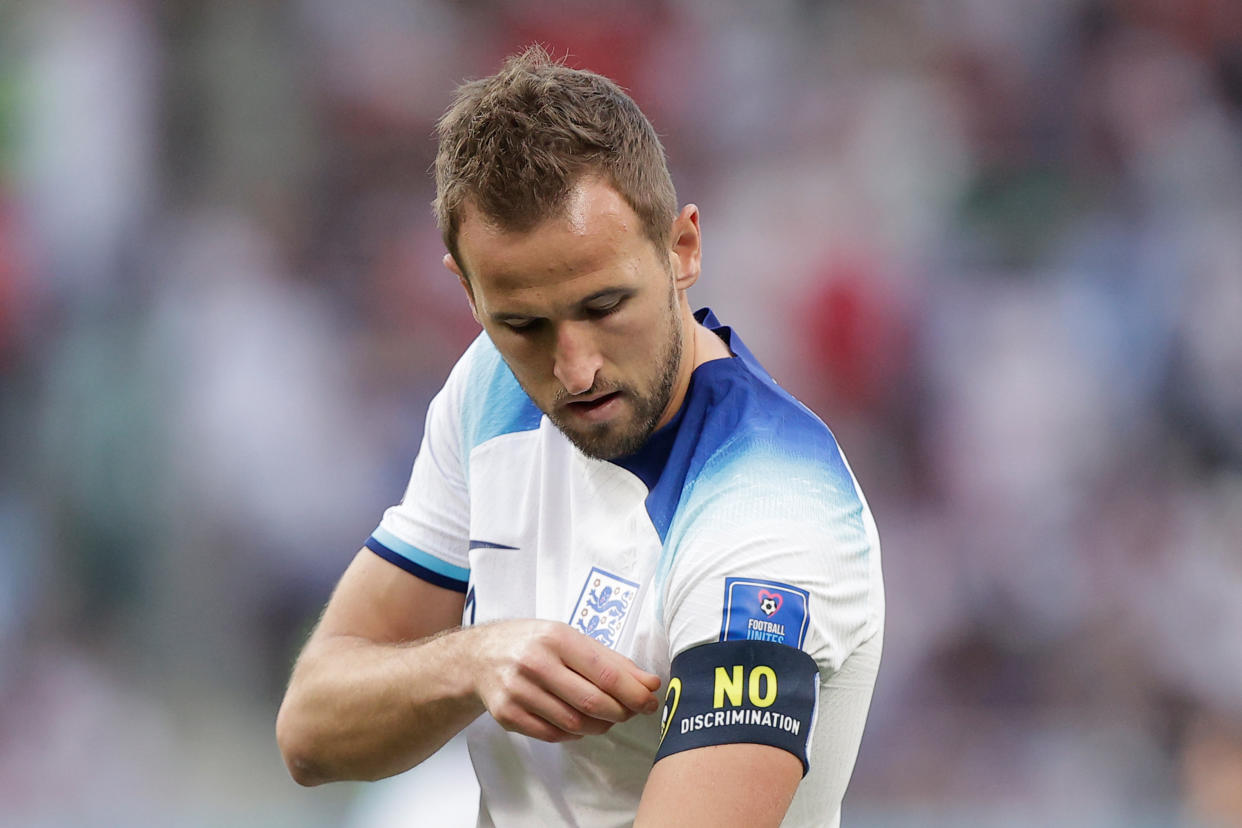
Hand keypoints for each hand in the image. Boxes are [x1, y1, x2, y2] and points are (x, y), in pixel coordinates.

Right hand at [467, 620, 660, 742]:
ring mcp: (518, 691)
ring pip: (573, 723)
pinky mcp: (507, 715)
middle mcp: (534, 663)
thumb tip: (650, 684)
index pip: (604, 673)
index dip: (633, 693)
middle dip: (620, 712)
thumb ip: (611, 661)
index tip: (651, 701)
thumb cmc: (533, 644)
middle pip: (591, 702)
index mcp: (556, 638)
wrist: (479, 656)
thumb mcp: (570, 639)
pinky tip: (578, 723)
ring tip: (606, 718)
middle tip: (632, 712)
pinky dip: (574, 734)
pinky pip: (552, 735)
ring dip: (599, 726)